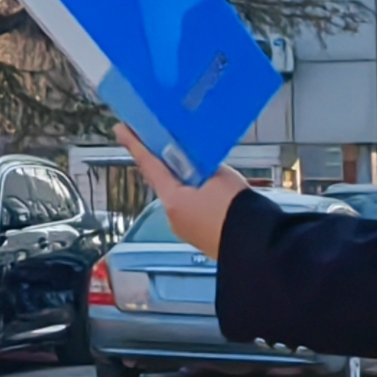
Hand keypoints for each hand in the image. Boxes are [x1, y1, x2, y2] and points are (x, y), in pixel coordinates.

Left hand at [113, 125, 249, 258]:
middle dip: (164, 165)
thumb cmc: (236, 208)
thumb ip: (202, 166)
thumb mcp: (219, 176)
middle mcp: (173, 217)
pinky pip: (193, 211)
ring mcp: (186, 231)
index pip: (150, 165)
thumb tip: (196, 164)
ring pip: (180, 198)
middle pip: (164, 183)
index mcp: (172, 200)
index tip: (120, 129)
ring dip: (184, 183)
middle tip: (162, 144)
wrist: (256, 247)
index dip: (135, 145)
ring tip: (199, 168)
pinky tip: (211, 192)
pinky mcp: (201, 239)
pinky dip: (196, 198)